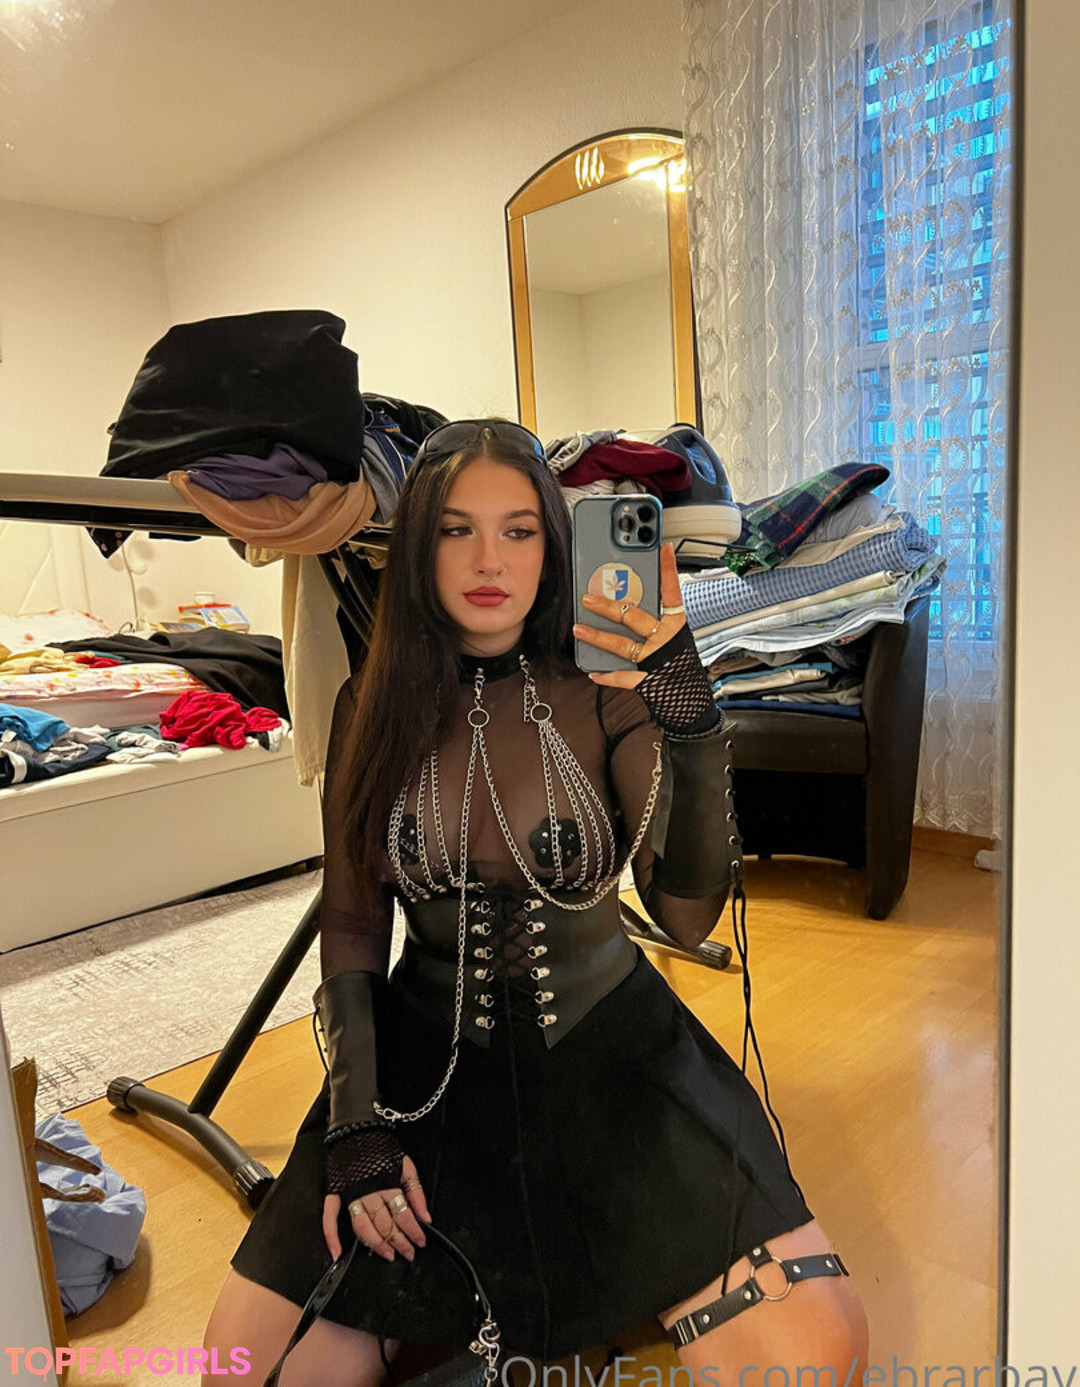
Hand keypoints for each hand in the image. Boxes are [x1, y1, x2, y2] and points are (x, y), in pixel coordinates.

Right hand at [322, 1154, 430, 1262]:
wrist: (356, 1130)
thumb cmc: (381, 1148)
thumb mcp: (406, 1165)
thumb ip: (416, 1192)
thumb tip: (426, 1218)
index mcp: (388, 1183)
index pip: (403, 1215)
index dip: (414, 1232)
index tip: (421, 1242)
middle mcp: (369, 1191)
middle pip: (385, 1225)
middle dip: (399, 1242)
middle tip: (408, 1253)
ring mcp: (350, 1194)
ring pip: (362, 1227)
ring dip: (376, 1244)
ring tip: (387, 1254)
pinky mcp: (335, 1193)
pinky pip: (330, 1218)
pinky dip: (332, 1237)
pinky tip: (337, 1253)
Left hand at [573, 541, 684, 688]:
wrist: (694, 706)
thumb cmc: (682, 670)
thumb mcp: (676, 642)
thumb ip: (656, 625)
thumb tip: (626, 607)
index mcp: (676, 627)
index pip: (672, 593)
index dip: (668, 570)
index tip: (663, 548)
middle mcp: (666, 640)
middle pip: (634, 617)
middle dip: (608, 606)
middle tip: (587, 598)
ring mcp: (656, 661)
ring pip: (622, 645)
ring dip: (597, 636)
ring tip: (579, 629)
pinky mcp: (648, 682)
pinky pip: (623, 677)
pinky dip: (607, 676)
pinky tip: (593, 673)